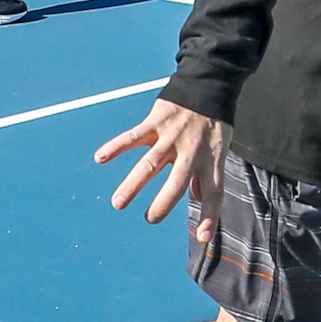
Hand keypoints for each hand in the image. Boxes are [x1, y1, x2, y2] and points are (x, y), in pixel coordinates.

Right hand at [97, 94, 227, 225]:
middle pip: (178, 182)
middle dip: (163, 203)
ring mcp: (173, 136)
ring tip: (118, 203)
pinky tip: (100, 157)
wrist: (209, 83)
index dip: (210, 216)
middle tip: (150, 219)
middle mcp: (192, 151)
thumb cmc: (214, 123)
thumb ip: (206, 175)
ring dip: (133, 184)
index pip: (214, 193)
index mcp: (212, 160)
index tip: (203, 238)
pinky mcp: (157, 121)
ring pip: (150, 164)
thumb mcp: (220, 149)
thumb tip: (196, 199)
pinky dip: (116, 146)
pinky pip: (134, 136)